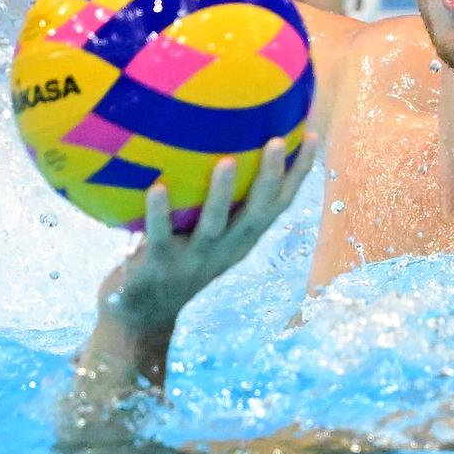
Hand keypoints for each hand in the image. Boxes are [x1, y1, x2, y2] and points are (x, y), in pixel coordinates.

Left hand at [58, 135, 317, 453]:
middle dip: (270, 179)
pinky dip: (158, 213)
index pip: (278, 204)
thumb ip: (212, 198)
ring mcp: (194, 260)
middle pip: (256, 214)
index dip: (298, 174)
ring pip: (214, 226)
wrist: (142, 316)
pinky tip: (157, 186)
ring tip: (226, 162)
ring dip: (221, 194)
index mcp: (241, 240)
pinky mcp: (159, 266)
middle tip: (275, 140)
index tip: (311, 136)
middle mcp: (225, 250)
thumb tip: (216, 141)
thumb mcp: (202, 233)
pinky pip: (160, 237)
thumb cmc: (175, 260)